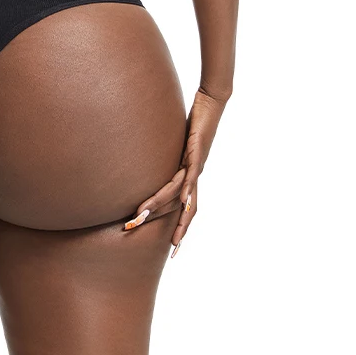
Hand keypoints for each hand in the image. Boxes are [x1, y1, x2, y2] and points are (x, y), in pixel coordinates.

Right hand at [122, 87, 228, 255]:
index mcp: (190, 177)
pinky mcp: (197, 151)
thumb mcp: (176, 142)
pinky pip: (190, 172)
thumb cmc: (194, 121)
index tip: (174, 250)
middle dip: (169, 227)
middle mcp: (195, 175)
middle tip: (158, 244)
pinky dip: (185, 187)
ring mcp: (197, 165)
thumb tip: (149, 162)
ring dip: (163, 207)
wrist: (212, 104)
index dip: (181, 230)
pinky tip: (181, 197)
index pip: (185, 210)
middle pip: (180, 208)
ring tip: (143, 215)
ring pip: (179, 193)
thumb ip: (166, 155)